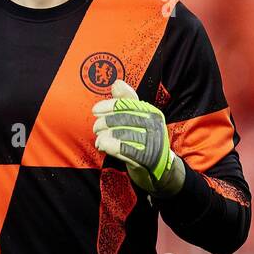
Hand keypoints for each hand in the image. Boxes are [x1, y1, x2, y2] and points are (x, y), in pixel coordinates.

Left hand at [92, 79, 181, 194]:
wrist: (159, 170)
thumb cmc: (143, 142)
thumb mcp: (137, 120)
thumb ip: (126, 102)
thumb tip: (116, 83)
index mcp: (152, 113)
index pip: (128, 105)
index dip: (109, 106)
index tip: (95, 110)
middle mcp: (154, 126)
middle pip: (124, 119)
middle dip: (105, 123)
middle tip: (96, 128)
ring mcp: (152, 142)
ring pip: (123, 134)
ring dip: (105, 136)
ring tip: (99, 140)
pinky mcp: (147, 158)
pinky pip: (126, 149)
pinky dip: (111, 146)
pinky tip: (103, 146)